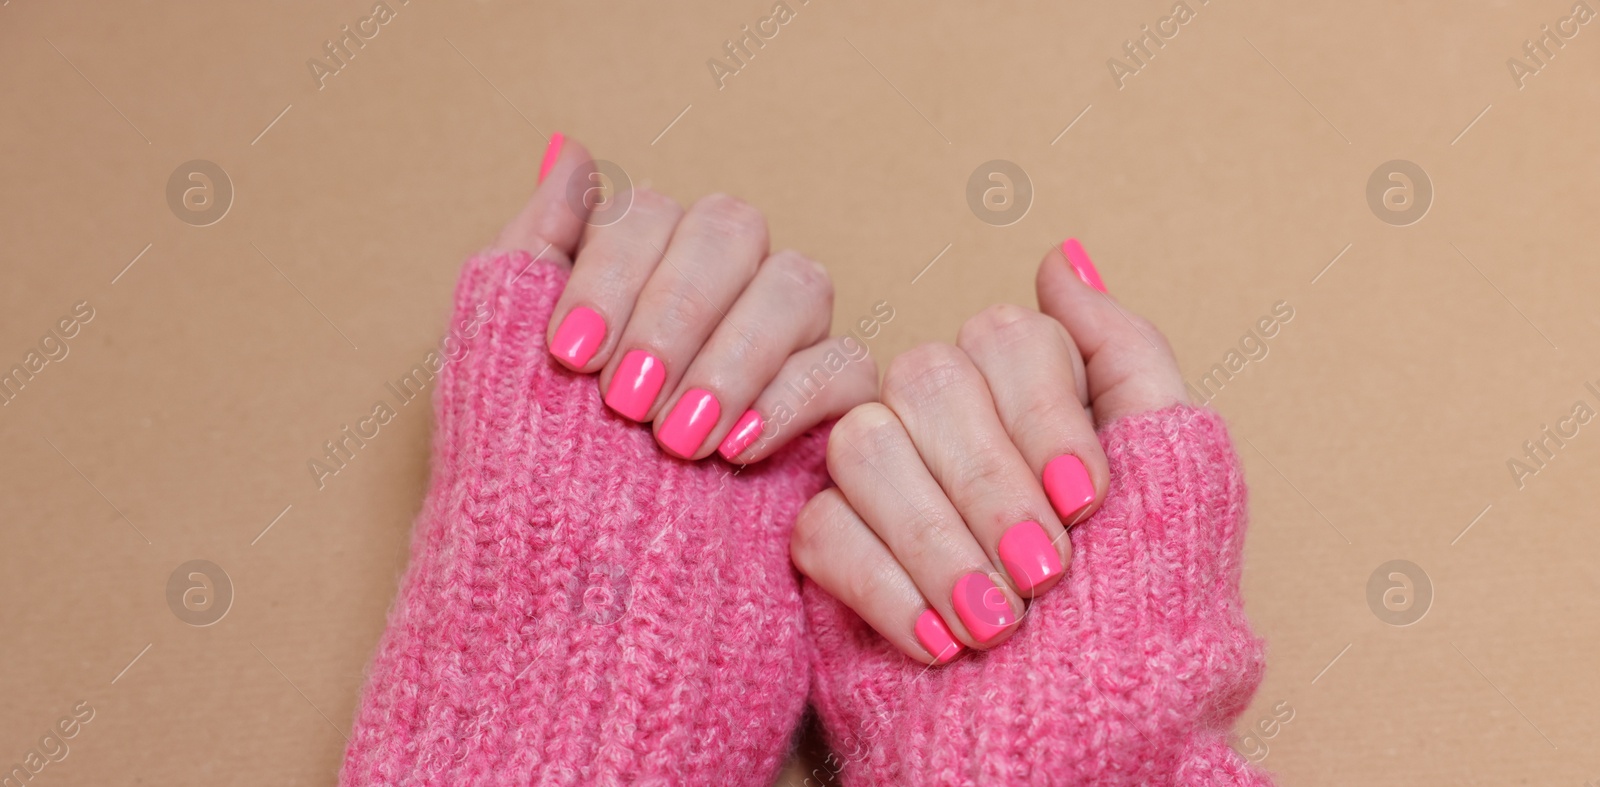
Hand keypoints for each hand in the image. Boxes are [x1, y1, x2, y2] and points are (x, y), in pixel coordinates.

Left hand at [494, 134, 876, 461]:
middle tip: (626, 401)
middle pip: (732, 227)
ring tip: (678, 438)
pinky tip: (735, 449)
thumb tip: (570, 153)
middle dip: (674, 312)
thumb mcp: (500, 362)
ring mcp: (783, 343)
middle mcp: (720, 290)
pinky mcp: (834, 410)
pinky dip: (792, 399)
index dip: (611, 272)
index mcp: (643, 268)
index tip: (569, 358)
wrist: (579, 601)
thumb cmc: (536, 481)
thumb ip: (532, 253)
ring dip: (732, 355)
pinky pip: (847, 366)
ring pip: (798, 283)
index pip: (650, 210)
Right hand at [791, 240, 1190, 662]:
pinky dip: (890, 590)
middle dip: (992, 485)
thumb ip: (1123, 354)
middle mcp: (949, 424)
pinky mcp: (829, 552)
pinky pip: (821, 530)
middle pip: (925, 378)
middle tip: (1046, 572)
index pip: (1005, 336)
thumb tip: (1061, 258)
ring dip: (942, 544)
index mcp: (1029, 396)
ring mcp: (884, 484)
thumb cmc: (1144, 618)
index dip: (1043, 415)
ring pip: (866, 447)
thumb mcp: (1178, 475)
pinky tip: (944, 643)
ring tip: (999, 624)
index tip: (1090, 502)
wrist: (1086, 746)